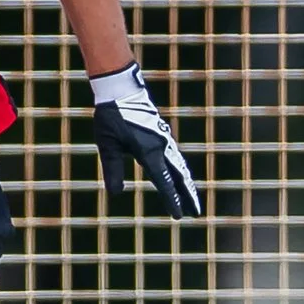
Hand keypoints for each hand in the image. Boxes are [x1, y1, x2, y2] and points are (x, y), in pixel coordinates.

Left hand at [90, 64, 202, 219]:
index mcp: (148, 150)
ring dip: (187, 183)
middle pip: (179, 176)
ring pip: (180, 166)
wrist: (121, 88)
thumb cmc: (112, 116)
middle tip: (195, 212)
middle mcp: (161, 146)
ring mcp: (164, 139)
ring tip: (192, 199)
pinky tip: (182, 176)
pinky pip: (175, 156)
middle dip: (187, 195)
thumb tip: (115, 193)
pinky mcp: (163, 134)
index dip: (171, 199)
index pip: (163, 181)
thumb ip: (112, 169)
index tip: (178, 215)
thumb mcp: (107, 145)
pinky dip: (181, 170)